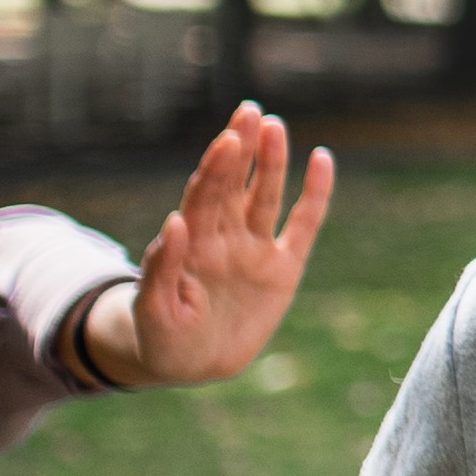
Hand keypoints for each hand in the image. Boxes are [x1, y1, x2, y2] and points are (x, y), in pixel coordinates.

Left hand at [80, 105, 335, 389]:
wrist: (191, 364)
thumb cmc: (162, 337)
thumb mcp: (153, 311)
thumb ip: (161, 268)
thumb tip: (176, 220)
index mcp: (192, 243)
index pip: (205, 196)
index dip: (217, 168)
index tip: (228, 139)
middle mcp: (224, 237)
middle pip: (234, 184)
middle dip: (241, 148)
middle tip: (249, 111)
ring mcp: (254, 249)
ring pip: (266, 195)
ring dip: (271, 161)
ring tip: (273, 125)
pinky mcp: (284, 267)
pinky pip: (304, 225)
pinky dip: (315, 194)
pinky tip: (322, 160)